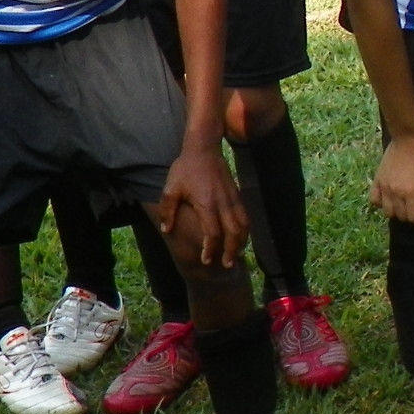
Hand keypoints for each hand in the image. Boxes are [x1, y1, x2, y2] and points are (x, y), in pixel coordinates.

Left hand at [157, 148, 249, 266]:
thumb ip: (168, 211)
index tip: (206, 260)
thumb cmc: (185, 168)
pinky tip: (240, 237)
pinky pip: (245, 216)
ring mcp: (232, 199)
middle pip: (233, 233)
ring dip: (241, 242)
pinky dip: (245, 229)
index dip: (210, 249)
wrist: (204, 148)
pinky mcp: (237, 194)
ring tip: (236, 254)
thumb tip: (167, 230)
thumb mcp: (171, 188)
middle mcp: (223, 204)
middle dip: (231, 251)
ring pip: (243, 226)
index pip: (212, 233)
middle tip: (226, 264)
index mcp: (207, 204)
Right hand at [372, 130, 413, 227]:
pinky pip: (374, 200)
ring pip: (388, 211)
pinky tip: (392, 198)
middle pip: (402, 216)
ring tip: (408, 204)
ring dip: (399, 212)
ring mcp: (384, 186)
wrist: (409, 137)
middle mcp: (395, 192)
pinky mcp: (377, 180)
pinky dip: (382, 204)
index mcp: (411, 192)